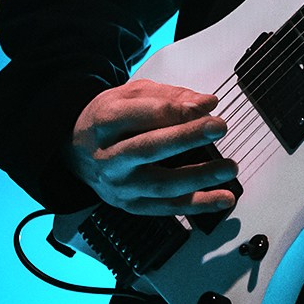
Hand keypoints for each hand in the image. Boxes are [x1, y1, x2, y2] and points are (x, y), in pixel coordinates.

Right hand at [68, 79, 237, 215]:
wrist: (75, 151)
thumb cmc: (108, 120)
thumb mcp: (130, 95)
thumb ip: (169, 97)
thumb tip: (206, 104)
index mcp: (105, 122)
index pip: (142, 115)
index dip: (178, 110)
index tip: (208, 106)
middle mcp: (109, 157)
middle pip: (149, 147)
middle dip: (186, 137)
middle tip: (218, 127)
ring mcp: (120, 185)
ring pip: (161, 184)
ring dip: (199, 177)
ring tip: (229, 167)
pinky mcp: (131, 205)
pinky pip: (167, 208)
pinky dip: (198, 205)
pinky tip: (222, 198)